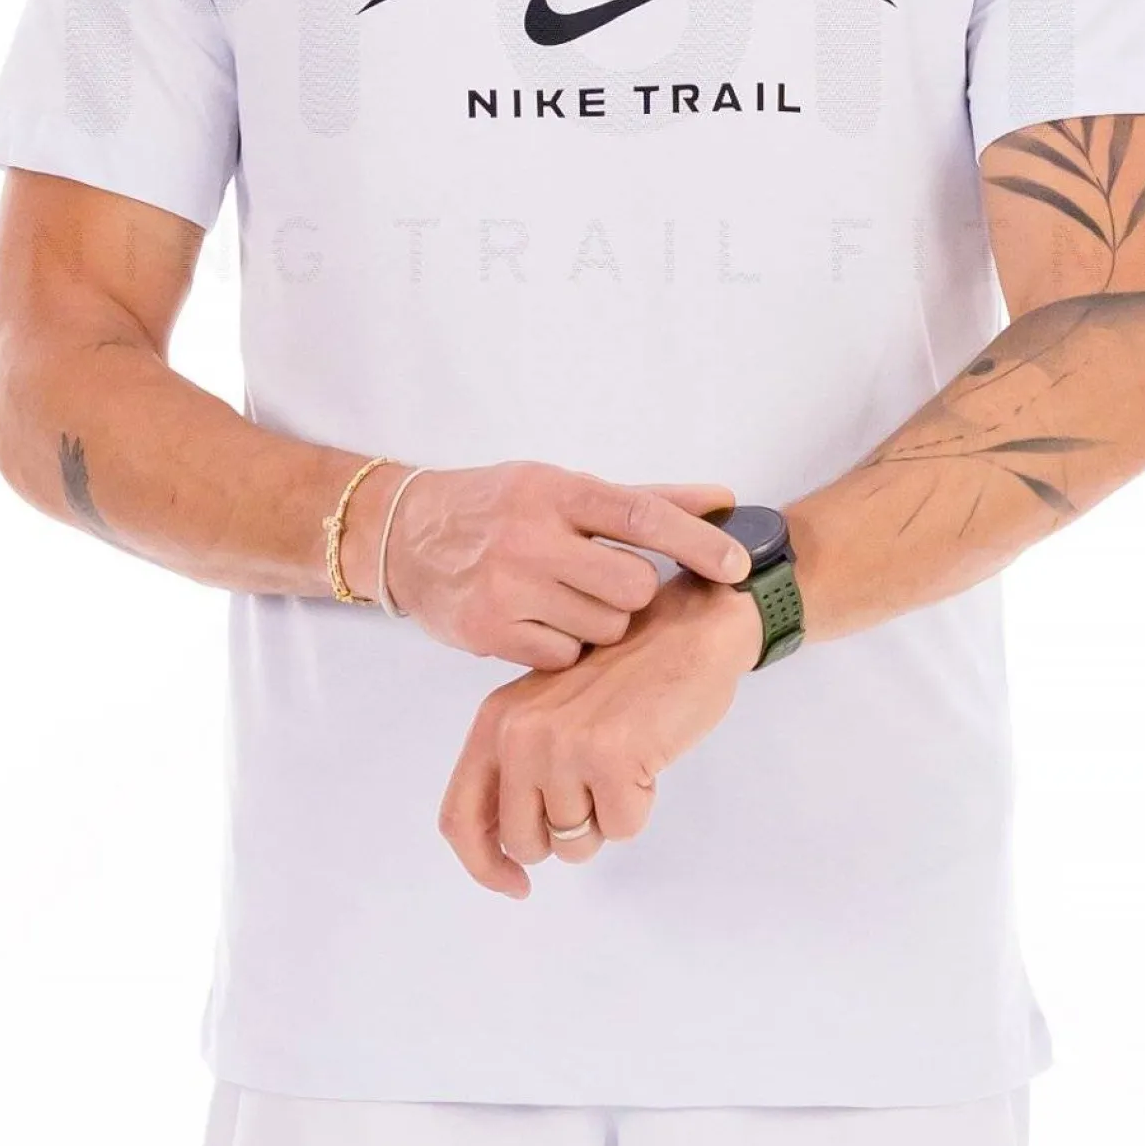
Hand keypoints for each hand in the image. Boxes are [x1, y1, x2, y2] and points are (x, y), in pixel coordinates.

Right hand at [384, 460, 747, 669]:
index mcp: (555, 491)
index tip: (738, 564)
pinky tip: (540, 621)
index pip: (641, 515)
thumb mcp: (564, 488)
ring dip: (598, 622)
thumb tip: (725, 499)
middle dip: (632, 592)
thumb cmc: (500, 507)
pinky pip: (564, 657)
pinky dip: (564, 646)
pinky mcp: (488, 632)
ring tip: (565, 598)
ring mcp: (507, 587)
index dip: (697, 541)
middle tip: (605, 581)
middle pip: (631, 586)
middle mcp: (530, 536)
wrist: (406, 536)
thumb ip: (647, 500)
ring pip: (603, 627)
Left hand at [436, 572, 764, 896]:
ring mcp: (562, 745)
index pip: (460, 817)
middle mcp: (519, 733)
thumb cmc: (624, 674)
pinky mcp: (610, 756)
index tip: (517, 885)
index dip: (484, 864)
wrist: (686, 630)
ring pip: (575, 842)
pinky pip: (622, 828)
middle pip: (524, 841)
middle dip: (564, 836)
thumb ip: (518, 766)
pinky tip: (646, 758)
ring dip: (606, 817)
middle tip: (596, 792)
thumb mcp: (548, 709)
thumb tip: (506, 851)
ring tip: (622, 762)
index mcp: (495, 721)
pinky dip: (640, 806)